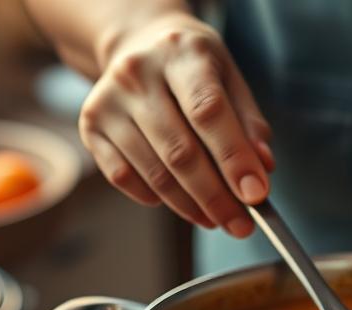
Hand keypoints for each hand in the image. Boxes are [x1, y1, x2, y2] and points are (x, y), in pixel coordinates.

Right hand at [79, 12, 274, 236]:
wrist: (138, 43)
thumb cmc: (191, 66)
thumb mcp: (229, 77)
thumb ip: (249, 122)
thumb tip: (261, 167)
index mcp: (181, 53)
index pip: (208, 111)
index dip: (234, 158)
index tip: (256, 195)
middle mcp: (137, 73)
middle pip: (180, 151)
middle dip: (215, 197)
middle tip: (240, 224)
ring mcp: (108, 100)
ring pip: (153, 171)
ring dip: (189, 206)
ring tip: (215, 219)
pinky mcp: (90, 125)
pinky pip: (122, 177)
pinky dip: (153, 198)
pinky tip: (178, 200)